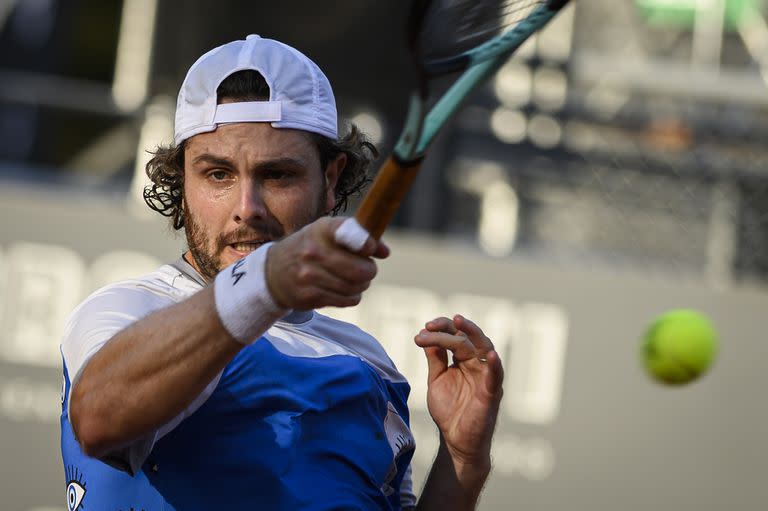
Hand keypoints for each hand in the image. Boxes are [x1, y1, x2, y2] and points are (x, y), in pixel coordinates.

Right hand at [265, 217, 388, 309]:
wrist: (272, 272)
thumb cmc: (310, 248)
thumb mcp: (328, 233)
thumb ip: (359, 236)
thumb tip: (385, 252)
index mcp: (321, 230)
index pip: (349, 232)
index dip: (367, 243)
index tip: (371, 249)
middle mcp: (313, 251)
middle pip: (361, 269)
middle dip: (369, 270)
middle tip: (365, 268)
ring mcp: (309, 276)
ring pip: (356, 286)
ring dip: (361, 284)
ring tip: (353, 279)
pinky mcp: (310, 297)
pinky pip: (348, 299)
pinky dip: (352, 296)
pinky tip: (343, 289)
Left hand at [415, 315, 503, 466]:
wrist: (455, 439)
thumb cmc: (449, 409)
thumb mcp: (437, 380)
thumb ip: (435, 359)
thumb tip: (425, 335)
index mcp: (464, 360)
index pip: (455, 336)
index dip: (441, 329)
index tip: (423, 329)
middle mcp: (477, 364)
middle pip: (468, 338)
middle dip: (451, 327)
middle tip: (431, 325)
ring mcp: (485, 376)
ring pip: (484, 348)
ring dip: (473, 334)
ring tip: (460, 322)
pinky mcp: (491, 393)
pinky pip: (496, 377)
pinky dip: (495, 365)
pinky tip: (491, 355)